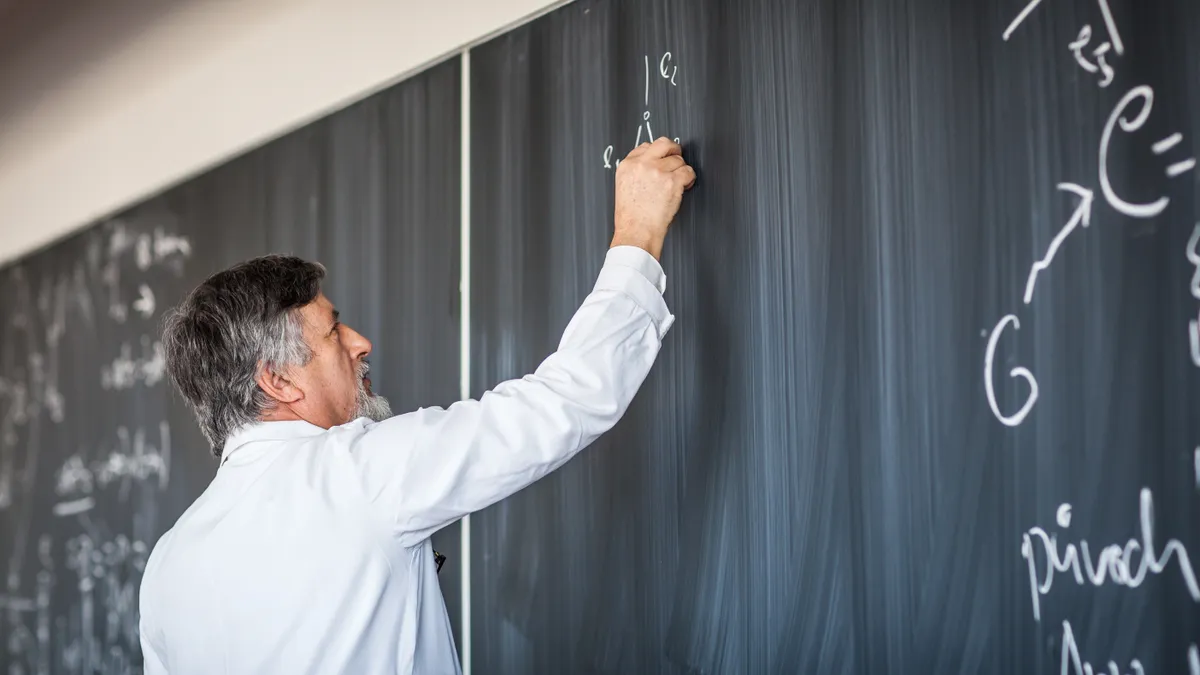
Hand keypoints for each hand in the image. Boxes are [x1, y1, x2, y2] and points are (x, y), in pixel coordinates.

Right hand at [611, 137, 695, 259]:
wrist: (636, 232)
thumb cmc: (631, 217)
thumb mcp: (624, 187)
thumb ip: (636, 171)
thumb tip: (653, 163)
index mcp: (627, 165)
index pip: (646, 146)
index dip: (657, 154)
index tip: (661, 161)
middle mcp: (642, 165)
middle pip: (663, 143)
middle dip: (673, 150)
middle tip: (676, 158)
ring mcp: (657, 171)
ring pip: (678, 160)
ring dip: (681, 171)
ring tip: (676, 184)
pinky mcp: (672, 181)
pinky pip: (688, 171)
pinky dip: (689, 179)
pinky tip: (684, 186)